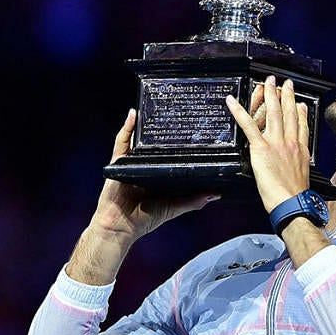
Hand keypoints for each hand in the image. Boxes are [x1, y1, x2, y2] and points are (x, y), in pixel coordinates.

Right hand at [90, 109, 219, 242]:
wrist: (119, 227)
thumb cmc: (144, 219)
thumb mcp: (173, 207)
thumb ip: (193, 201)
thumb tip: (216, 193)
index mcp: (156, 174)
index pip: (168, 154)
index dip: (178, 142)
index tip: (194, 130)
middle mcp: (144, 165)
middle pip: (153, 144)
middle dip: (163, 129)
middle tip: (178, 112)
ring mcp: (130, 162)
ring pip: (139, 139)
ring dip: (145, 123)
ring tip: (157, 107)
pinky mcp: (119, 162)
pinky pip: (122, 142)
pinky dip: (127, 128)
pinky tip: (134, 115)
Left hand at [226, 76, 310, 212]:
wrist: (292, 202)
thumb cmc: (295, 195)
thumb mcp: (304, 175)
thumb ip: (299, 163)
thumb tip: (297, 162)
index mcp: (301, 149)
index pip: (302, 125)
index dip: (301, 112)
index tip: (300, 103)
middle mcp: (290, 142)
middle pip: (289, 112)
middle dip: (286, 95)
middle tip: (284, 83)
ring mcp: (276, 143)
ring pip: (273, 112)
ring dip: (269, 94)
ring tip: (267, 83)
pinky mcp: (261, 148)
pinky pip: (248, 125)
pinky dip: (239, 111)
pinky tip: (232, 101)